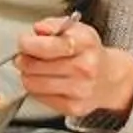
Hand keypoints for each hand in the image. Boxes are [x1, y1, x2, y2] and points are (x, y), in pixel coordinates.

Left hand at [14, 16, 132, 120]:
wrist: (109, 77)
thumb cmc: (89, 51)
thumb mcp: (75, 29)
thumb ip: (54, 25)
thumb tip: (39, 29)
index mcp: (85, 44)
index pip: (49, 46)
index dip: (29, 44)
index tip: (24, 42)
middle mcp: (84, 68)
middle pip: (34, 66)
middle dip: (24, 59)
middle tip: (26, 55)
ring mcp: (79, 90)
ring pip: (33, 83)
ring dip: (27, 74)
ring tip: (35, 68)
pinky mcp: (73, 107)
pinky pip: (39, 97)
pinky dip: (37, 88)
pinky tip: (46, 81)